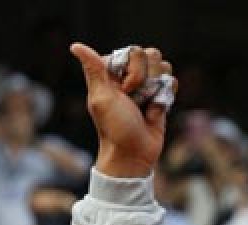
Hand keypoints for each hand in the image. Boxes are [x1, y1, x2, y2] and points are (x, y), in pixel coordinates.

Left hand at [71, 43, 174, 177]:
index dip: (132, 70)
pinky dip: (165, 98)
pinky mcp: (159, 95)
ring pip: (164, 66)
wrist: (133, 154)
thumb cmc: (114, 128)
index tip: (123, 91)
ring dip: (156, 90)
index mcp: (111, 72)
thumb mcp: (101, 98)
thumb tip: (75, 46)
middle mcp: (128, 75)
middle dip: (145, 80)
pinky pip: (172, 82)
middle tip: (133, 101)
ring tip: (144, 107)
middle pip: (151, 55)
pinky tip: (153, 112)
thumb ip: (93, 70)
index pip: (132, 51)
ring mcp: (145, 84)